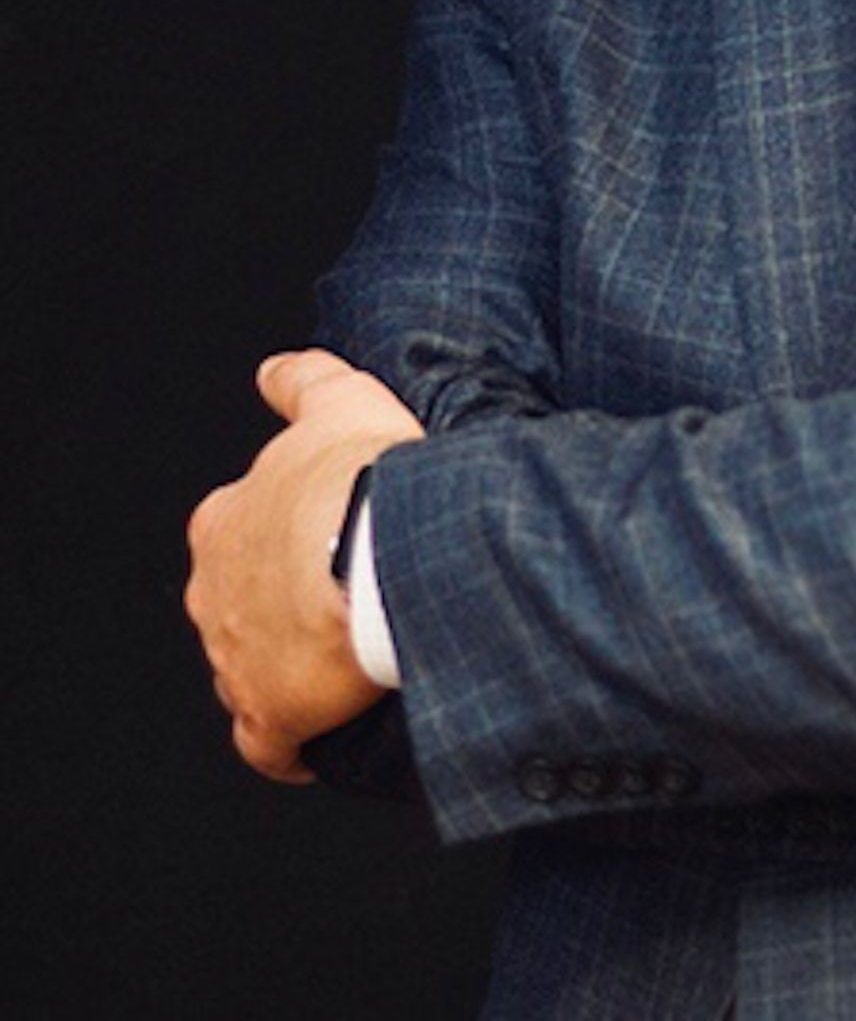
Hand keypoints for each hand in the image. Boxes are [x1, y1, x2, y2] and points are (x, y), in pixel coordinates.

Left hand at [185, 350, 422, 782]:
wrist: (383, 555)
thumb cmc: (365, 478)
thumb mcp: (341, 402)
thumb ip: (303, 381)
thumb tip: (272, 369)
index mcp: (226, 521)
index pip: (242, 533)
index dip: (287, 539)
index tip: (328, 541)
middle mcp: (216, 591)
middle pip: (243, 603)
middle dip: (283, 605)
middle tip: (347, 599)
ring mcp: (236, 658)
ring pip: (254, 669)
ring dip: (293, 668)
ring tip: (352, 662)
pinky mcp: (268, 717)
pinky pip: (269, 742)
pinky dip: (292, 743)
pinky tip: (326, 737)